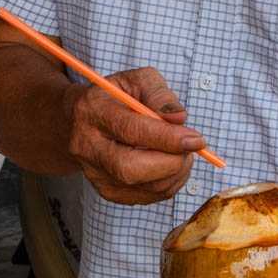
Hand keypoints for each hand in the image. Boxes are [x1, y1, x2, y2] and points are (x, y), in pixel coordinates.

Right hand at [65, 69, 207, 206]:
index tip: (197, 139)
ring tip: (180, 151)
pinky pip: (148, 196)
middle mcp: (87, 147)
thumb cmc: (115, 97)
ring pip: (145, 187)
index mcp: (92, 111)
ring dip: (176, 172)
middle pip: (131, 169)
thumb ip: (159, 94)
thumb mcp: (136, 80)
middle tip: (191, 147)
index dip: (168, 138)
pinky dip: (169, 182)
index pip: (131, 130)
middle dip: (172, 161)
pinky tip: (168, 163)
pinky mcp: (107, 191)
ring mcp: (95, 174)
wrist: (81, 121)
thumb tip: (179, 119)